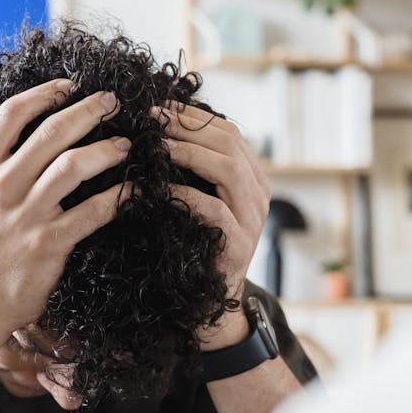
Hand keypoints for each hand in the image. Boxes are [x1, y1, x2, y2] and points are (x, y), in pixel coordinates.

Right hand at [0, 83, 127, 337]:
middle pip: (51, 132)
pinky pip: (93, 212)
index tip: (67, 87)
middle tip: (112, 102)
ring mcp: (27, 215)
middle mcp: (1, 186)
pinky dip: (117, 197)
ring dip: (106, 150)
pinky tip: (132, 189)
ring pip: (74, 166)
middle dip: (88, 110)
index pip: (11, 115)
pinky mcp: (50, 243)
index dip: (43, 94)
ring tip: (126, 145)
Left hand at [154, 103, 270, 347]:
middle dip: (188, 127)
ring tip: (158, 146)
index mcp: (251, 179)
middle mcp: (259, 195)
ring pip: (228, 170)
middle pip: (230, 143)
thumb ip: (191, 172)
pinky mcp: (238, 246)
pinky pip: (215, 210)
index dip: (192, 116)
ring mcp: (252, 221)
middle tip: (152, 120)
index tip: (158, 107)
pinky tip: (160, 190)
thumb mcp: (197, 202)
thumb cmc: (193, 247)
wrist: (207, 304)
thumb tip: (156, 130)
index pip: (228, 132)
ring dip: (189, 153)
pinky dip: (186, 195)